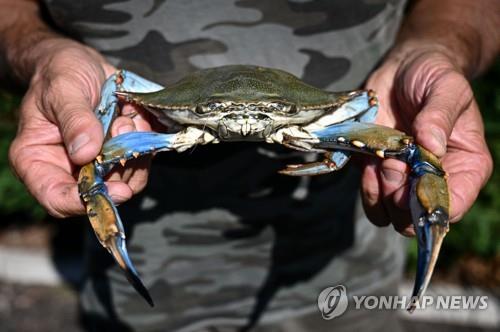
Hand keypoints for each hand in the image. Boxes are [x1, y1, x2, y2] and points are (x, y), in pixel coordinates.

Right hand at [8, 39, 150, 216]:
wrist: (81, 62)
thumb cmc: (60, 72)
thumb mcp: (63, 88)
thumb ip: (74, 119)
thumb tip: (85, 153)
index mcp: (37, 159)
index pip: (56, 198)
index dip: (85, 202)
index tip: (117, 190)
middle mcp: (67, 168)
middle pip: (98, 193)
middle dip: (119, 168)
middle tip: (123, 128)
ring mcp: (96, 164)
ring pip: (125, 179)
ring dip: (134, 151)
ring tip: (124, 117)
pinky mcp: (119, 155)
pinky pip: (140, 162)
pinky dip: (145, 143)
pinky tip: (135, 118)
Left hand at [362, 47, 492, 235]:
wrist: (402, 68)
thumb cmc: (433, 76)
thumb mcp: (446, 87)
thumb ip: (440, 115)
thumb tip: (431, 145)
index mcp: (465, 166)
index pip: (453, 205)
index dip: (430, 204)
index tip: (413, 184)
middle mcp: (434, 180)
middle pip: (417, 218)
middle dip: (401, 199)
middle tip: (393, 167)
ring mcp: (404, 179)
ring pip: (390, 215)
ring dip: (380, 195)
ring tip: (380, 163)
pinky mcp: (377, 172)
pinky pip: (370, 197)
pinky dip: (366, 186)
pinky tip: (368, 161)